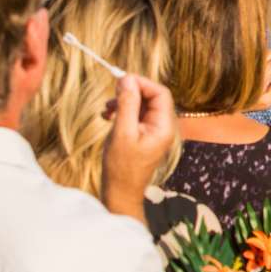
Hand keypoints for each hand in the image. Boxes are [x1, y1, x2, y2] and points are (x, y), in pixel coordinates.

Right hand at [101, 70, 177, 200]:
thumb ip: (127, 104)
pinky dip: (121, 112)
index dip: (142, 83)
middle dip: (130, 93)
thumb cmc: (122, 167)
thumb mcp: (122, 132)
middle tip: (111, 96)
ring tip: (106, 110)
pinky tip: (107, 117)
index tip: (121, 80)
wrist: (120, 192)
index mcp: (164, 126)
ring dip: (123, 102)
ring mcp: (152, 131)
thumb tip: (127, 79)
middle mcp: (162, 127)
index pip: (160, 93)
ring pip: (141, 104)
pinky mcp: (142, 134)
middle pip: (150, 97)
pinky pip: (135, 115)